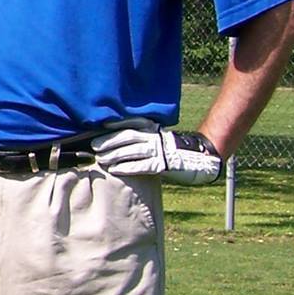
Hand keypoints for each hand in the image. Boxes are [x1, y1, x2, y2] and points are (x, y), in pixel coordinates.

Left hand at [92, 124, 222, 185]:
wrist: (199, 161)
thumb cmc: (172, 152)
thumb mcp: (157, 141)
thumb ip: (141, 141)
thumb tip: (118, 145)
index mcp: (153, 130)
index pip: (131, 125)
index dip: (115, 126)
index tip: (99, 128)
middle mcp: (155, 137)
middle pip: (128, 137)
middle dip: (109, 141)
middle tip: (94, 146)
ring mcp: (159, 151)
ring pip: (132, 150)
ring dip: (114, 155)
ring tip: (101, 159)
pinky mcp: (163, 165)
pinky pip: (142, 166)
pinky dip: (127, 167)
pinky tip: (115, 170)